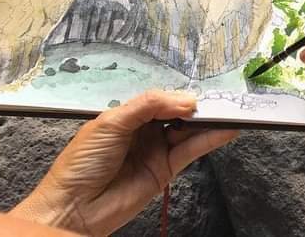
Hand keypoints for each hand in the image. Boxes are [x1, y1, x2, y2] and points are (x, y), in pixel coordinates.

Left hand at [11, 92, 237, 235]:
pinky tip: (226, 130)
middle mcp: (144, 131)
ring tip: (230, 113)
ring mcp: (156, 151)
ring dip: (208, 122)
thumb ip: (148, 106)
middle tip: (218, 102)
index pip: (160, 99)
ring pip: (188, 131)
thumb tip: (185, 100)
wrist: (73, 208)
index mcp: (127, 116)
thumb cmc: (81, 163)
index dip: (177, 97)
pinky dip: (210, 140)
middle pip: (177, 113)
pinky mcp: (165, 171)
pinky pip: (191, 151)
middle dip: (196, 107)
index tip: (194, 97)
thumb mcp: (111, 123)